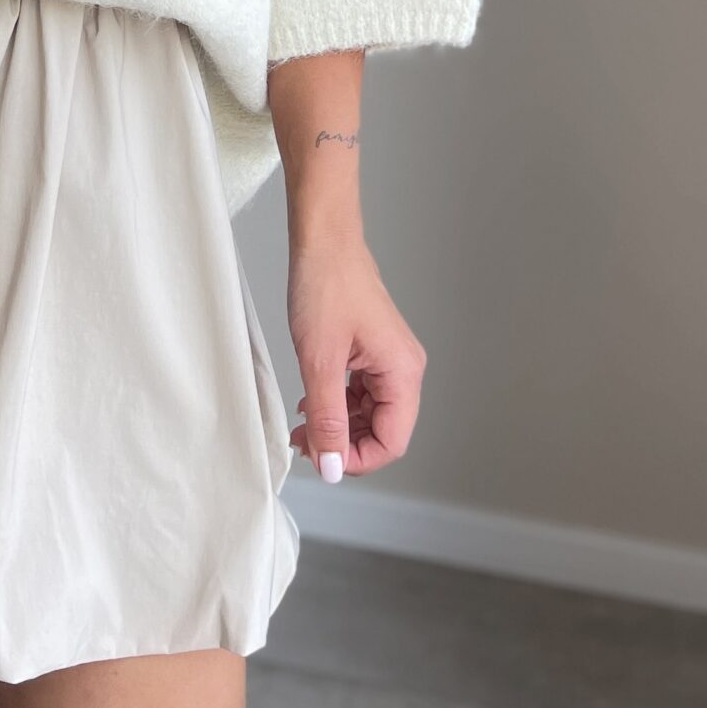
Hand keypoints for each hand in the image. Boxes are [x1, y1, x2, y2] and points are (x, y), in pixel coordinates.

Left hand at [285, 228, 427, 481]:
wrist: (322, 240)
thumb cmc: (325, 286)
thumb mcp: (320, 361)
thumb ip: (327, 418)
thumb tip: (332, 466)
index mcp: (403, 372)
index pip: (392, 442)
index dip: (357, 459)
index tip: (321, 459)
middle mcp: (403, 368)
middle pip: (383, 430)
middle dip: (344, 444)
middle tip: (304, 444)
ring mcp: (388, 358)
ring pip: (370, 413)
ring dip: (338, 425)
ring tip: (302, 426)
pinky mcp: (371, 350)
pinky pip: (361, 392)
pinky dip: (337, 403)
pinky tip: (311, 402)